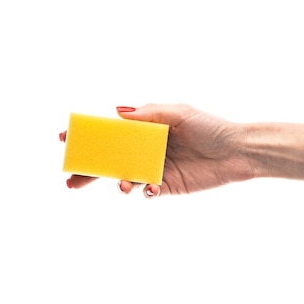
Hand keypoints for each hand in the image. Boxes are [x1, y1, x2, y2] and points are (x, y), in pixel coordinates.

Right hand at [61, 104, 252, 197]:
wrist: (237, 151)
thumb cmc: (210, 127)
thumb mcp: (179, 113)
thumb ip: (149, 113)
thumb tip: (117, 112)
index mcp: (145, 130)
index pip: (111, 134)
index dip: (89, 137)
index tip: (66, 139)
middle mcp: (146, 149)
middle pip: (111, 160)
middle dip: (90, 169)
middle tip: (71, 178)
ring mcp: (155, 168)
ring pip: (125, 177)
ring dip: (118, 183)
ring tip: (122, 186)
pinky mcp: (167, 186)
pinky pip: (147, 191)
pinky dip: (143, 191)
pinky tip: (149, 187)